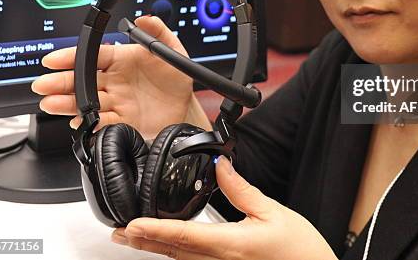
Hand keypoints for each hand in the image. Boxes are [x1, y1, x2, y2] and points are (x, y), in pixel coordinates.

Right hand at [31, 16, 199, 138]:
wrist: (185, 104)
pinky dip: (89, 122)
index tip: (53, 59)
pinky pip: (102, 121)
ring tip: (50, 103)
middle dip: (61, 82)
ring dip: (67, 103)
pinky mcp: (122, 120)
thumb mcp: (171, 49)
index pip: (93, 55)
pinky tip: (76, 121)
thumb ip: (158, 31)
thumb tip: (145, 18)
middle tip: (43, 84)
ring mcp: (116, 101)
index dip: (71, 56)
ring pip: (87, 101)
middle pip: (83, 80)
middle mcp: (114, 80)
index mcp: (121, 59)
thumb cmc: (175, 75)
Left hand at [111, 156, 337, 259]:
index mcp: (230, 245)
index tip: (130, 225)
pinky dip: (176, 254)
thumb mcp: (272, 212)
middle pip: (173, 252)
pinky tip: (169, 247)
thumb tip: (221, 165)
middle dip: (144, 241)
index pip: (183, 235)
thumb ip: (241, 190)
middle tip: (119, 231)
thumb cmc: (299, 251)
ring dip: (156, 248)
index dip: (153, 230)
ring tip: (134, 237)